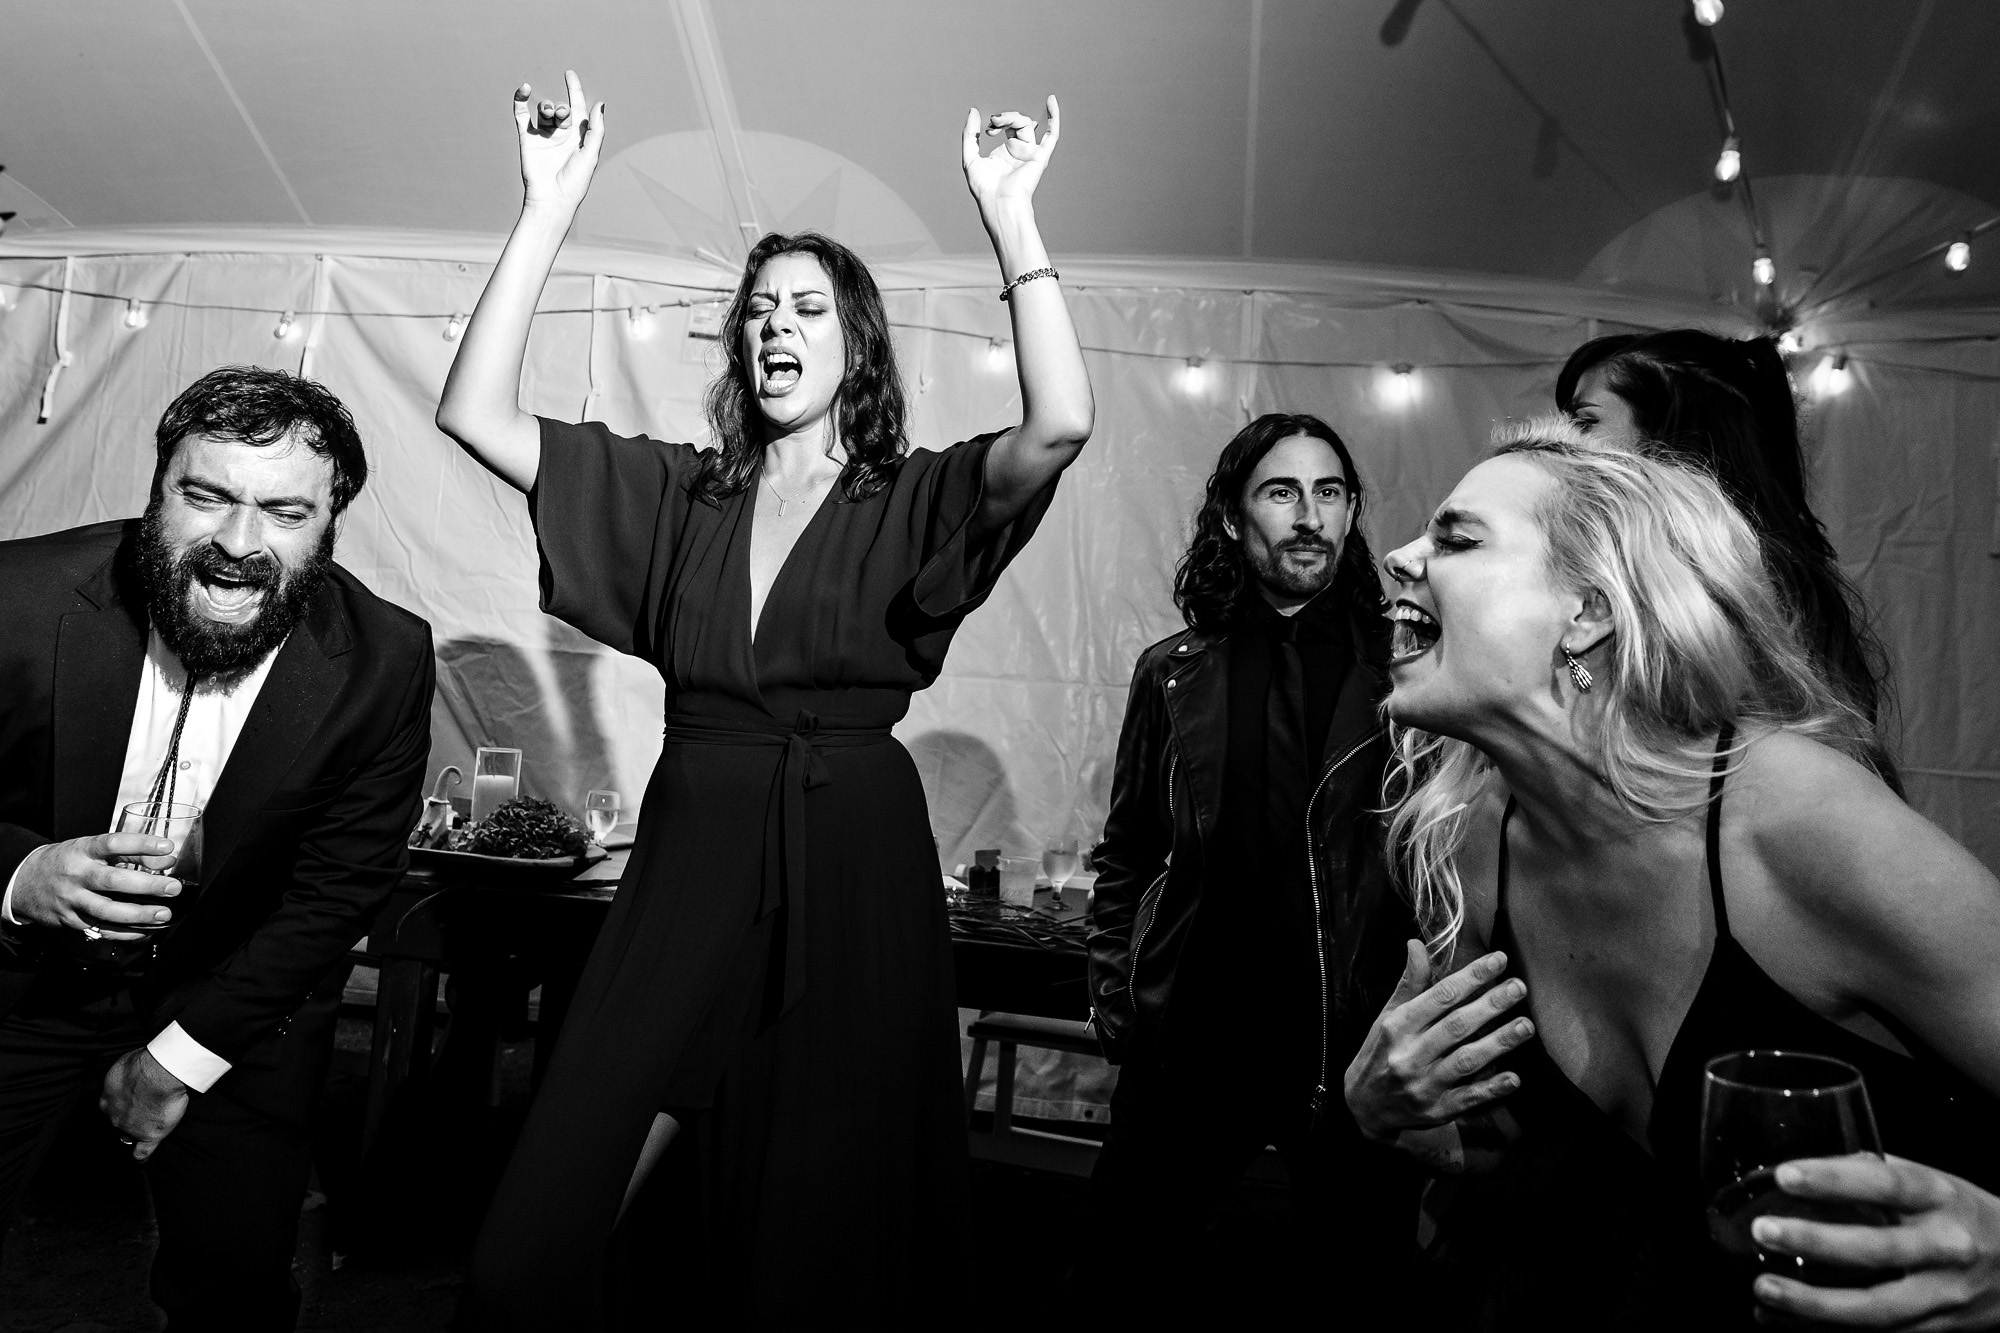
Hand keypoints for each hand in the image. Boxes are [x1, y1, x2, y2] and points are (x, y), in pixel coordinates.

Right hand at [8, 836, 180, 939]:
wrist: (25, 882)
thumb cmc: (66, 862)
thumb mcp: (90, 848)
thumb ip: (127, 852)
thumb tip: (165, 858)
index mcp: (82, 851)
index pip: (113, 844)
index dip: (142, 844)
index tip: (168, 847)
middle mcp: (77, 875)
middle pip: (113, 881)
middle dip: (147, 885)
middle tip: (172, 887)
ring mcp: (72, 900)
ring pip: (107, 911)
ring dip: (139, 914)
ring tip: (164, 913)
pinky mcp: (71, 920)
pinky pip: (101, 929)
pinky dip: (126, 932)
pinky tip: (145, 929)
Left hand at [99, 1048, 190, 1162]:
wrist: (160, 1074)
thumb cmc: (143, 1064)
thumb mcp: (121, 1066)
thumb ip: (119, 1078)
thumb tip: (124, 1078)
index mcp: (107, 1100)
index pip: (111, 1107)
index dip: (121, 1104)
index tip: (130, 1100)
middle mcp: (115, 1117)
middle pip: (119, 1121)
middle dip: (128, 1117)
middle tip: (143, 1108)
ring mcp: (132, 1128)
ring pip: (129, 1134)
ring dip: (136, 1131)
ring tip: (147, 1125)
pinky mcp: (149, 1135)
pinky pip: (142, 1152)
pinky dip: (140, 1157)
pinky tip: (140, 1159)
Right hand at [514, 69, 606, 210]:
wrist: (552, 198)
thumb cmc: (575, 181)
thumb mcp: (591, 153)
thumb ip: (596, 129)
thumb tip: (599, 104)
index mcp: (578, 138)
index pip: (577, 108)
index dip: (574, 90)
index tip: (569, 73)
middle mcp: (561, 135)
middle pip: (561, 109)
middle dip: (563, 107)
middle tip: (563, 115)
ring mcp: (543, 136)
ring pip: (544, 111)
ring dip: (547, 106)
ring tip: (550, 113)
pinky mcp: (526, 139)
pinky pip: (521, 115)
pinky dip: (521, 100)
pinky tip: (525, 89)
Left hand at [962, 96, 1060, 214]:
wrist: (998, 202)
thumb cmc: (984, 188)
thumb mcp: (970, 157)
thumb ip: (969, 134)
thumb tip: (973, 111)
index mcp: (1006, 152)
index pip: (1005, 126)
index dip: (997, 121)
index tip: (987, 129)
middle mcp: (1020, 152)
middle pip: (1017, 122)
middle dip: (1005, 117)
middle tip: (993, 122)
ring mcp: (1031, 153)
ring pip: (1027, 124)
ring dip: (1013, 117)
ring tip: (998, 120)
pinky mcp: (1040, 157)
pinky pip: (1052, 134)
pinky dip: (1053, 117)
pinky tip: (1051, 100)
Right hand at [1343, 940, 1533, 1141]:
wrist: (1365, 1106)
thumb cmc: (1380, 1052)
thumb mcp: (1388, 1015)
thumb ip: (1409, 983)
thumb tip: (1417, 944)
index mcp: (1398, 1025)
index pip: (1440, 996)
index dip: (1471, 977)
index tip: (1498, 961)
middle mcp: (1409, 1054)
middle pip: (1456, 1026)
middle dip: (1491, 1005)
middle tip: (1519, 987)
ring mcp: (1423, 1085)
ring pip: (1466, 1060)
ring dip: (1498, 1043)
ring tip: (1525, 1026)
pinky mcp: (1437, 1110)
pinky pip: (1468, 1098)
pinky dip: (1492, 1089)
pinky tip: (1514, 1078)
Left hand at [1751, 1154, 1999, 1328]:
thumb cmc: (1964, 1214)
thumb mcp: (1933, 1182)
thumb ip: (1876, 1172)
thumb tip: (1811, 1166)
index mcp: (1941, 1197)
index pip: (1885, 1184)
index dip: (1834, 1180)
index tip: (1786, 1175)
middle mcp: (1945, 1247)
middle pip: (1877, 1249)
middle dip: (1815, 1241)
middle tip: (1765, 1231)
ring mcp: (1942, 1293)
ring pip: (1875, 1306)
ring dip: (1814, 1302)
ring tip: (1765, 1287)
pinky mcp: (1935, 1328)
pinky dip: (1825, 1330)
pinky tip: (1782, 1319)